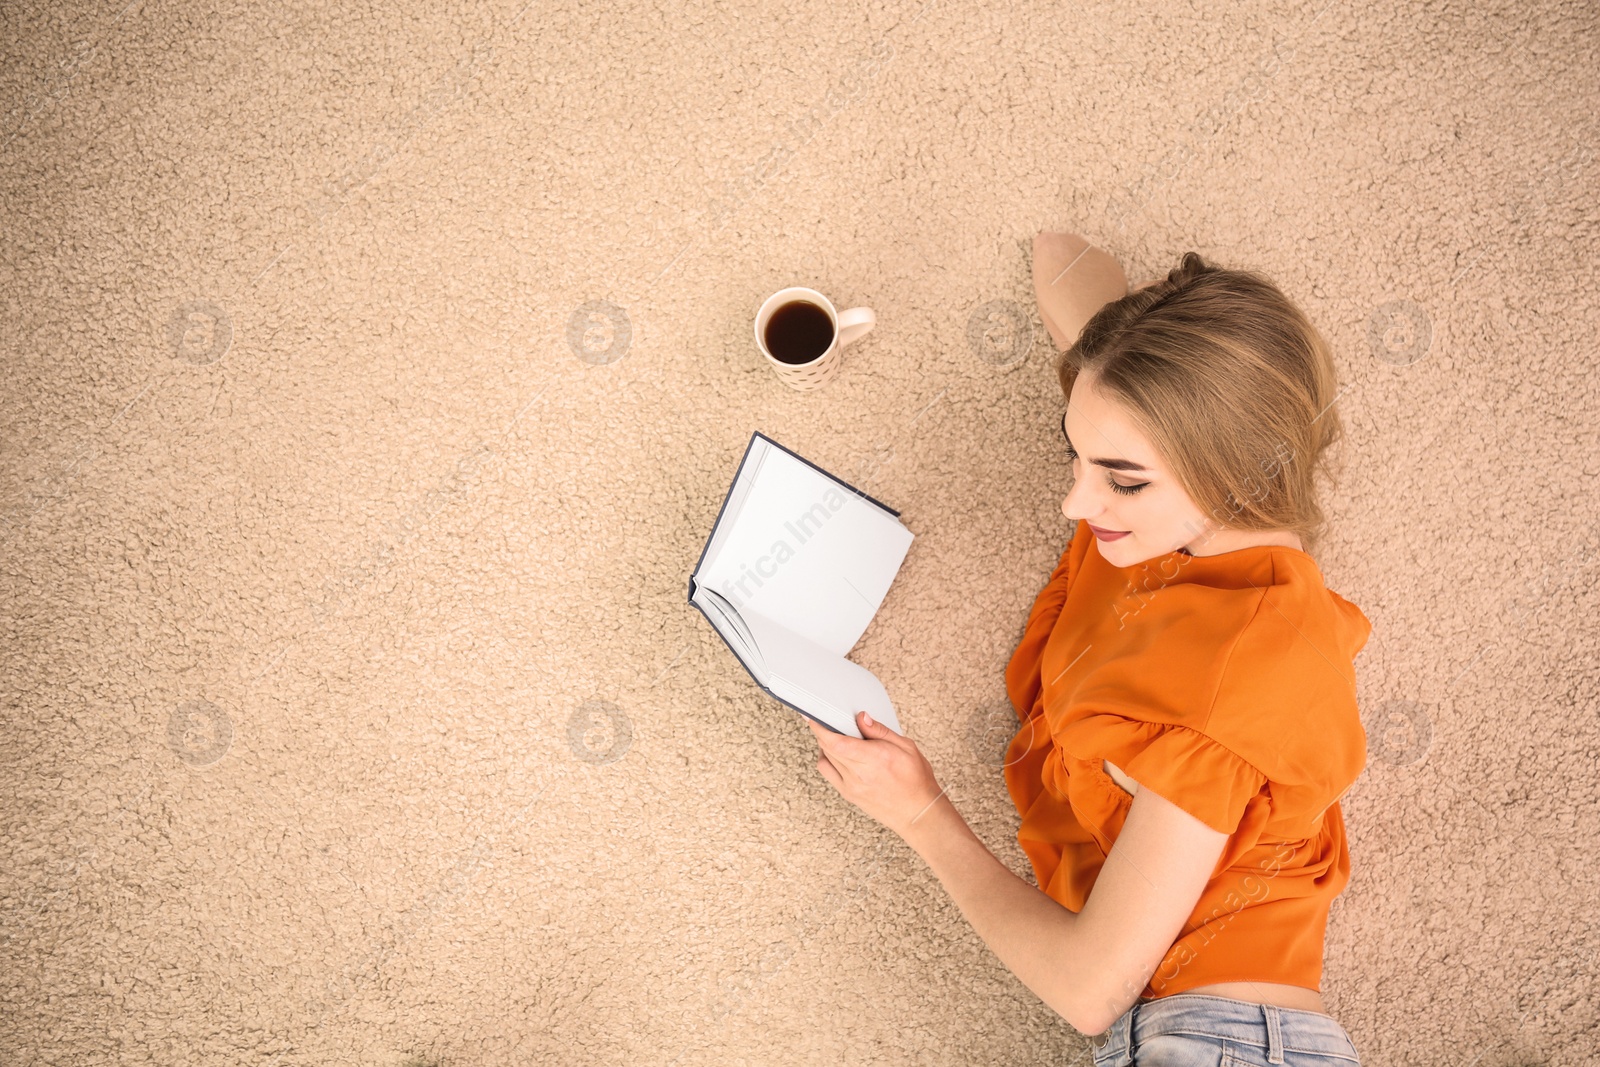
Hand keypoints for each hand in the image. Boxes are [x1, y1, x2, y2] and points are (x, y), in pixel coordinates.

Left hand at [807, 711, 947, 839]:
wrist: (918, 813)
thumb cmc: (916, 781)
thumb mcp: (906, 746)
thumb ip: (880, 731)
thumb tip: (861, 718)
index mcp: (874, 758)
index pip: (836, 742)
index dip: (821, 728)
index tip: (815, 717)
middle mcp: (859, 774)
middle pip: (827, 748)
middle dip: (822, 731)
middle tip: (825, 720)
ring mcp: (851, 786)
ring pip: (826, 760)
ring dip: (825, 745)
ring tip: (835, 736)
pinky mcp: (849, 794)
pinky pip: (828, 773)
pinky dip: (827, 760)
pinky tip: (836, 754)